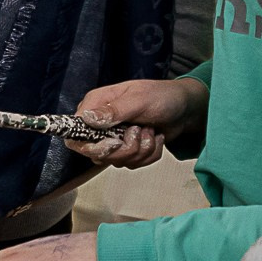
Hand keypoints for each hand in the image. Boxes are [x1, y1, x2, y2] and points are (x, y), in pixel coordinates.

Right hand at [67, 77, 207, 168]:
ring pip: (117, 161)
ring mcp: (114, 139)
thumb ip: (113, 111)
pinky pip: (133, 164)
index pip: (75, 134)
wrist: (186, 108)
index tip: (114, 143)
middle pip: (96, 154)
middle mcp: (100, 125)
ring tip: (150, 131)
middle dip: (125, 149)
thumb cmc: (162, 97)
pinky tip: (155, 138)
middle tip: (139, 132)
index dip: (90, 146)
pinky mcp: (128, 150)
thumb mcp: (139, 100)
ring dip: (141, 150)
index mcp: (96, 106)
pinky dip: (150, 154)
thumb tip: (87, 118)